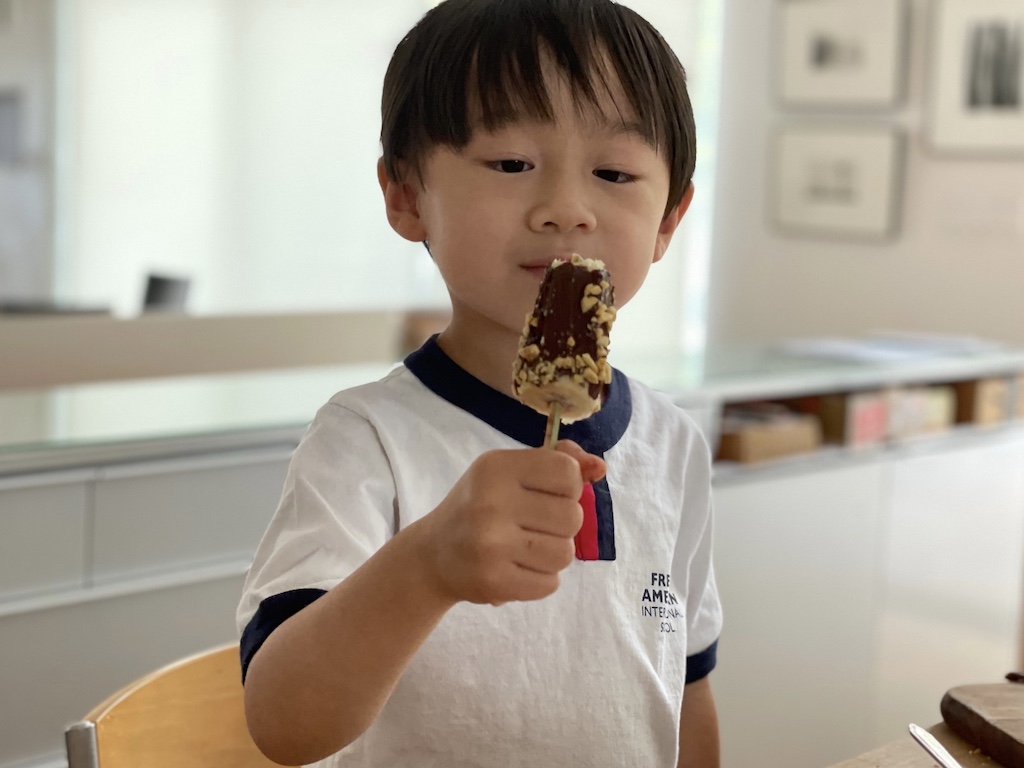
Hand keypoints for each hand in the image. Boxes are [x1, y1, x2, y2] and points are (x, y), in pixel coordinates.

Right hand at [415, 440, 605, 605]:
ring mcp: (491, 545)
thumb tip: (600, 468)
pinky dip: (541, 578)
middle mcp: (492, 503)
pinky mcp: (494, 582)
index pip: (568, 473)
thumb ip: (557, 462)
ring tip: (525, 548)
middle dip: (561, 524)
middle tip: (532, 525)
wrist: (433, 555)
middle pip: (572, 516)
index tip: (544, 494)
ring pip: (565, 553)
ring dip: (552, 553)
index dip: (567, 487)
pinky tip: (517, 568)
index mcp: (497, 468)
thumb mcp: (510, 472)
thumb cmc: (479, 505)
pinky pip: (551, 583)